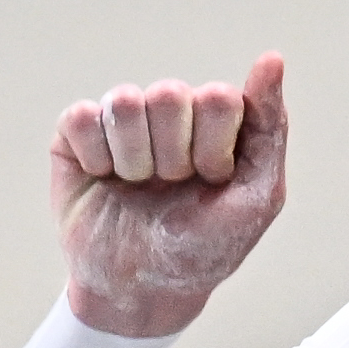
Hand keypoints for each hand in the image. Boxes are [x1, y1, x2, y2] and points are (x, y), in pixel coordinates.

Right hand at [53, 53, 288, 337]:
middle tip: (173, 187)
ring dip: (135, 160)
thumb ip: (270, 125)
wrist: (143, 290)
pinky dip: (96, 158)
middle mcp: (171, 112)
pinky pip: (81, 117)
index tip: (214, 182)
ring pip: (124, 101)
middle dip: (173, 156)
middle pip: (169, 94)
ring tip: (139, 186)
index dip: (214, 150)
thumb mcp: (258, 195)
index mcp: (217, 118)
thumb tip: (272, 58)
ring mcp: (124, 120)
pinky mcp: (77, 134)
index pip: (218, 97)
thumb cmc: (207, 245)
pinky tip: (104, 179)